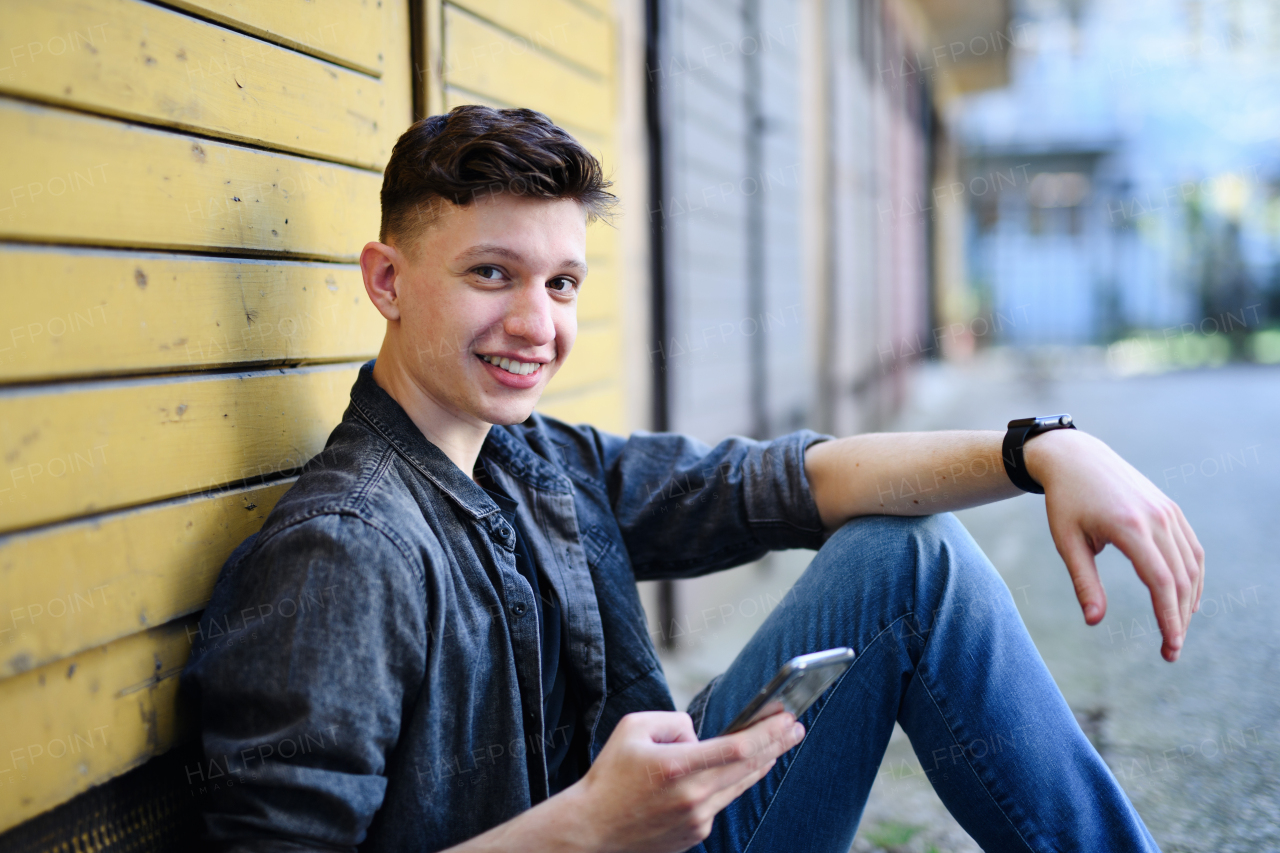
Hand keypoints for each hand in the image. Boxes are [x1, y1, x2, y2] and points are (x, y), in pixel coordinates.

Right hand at [567, 710, 803, 852]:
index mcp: (678, 766)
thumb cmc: (609, 776)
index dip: (768, 731)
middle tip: (796, 727)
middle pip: (748, 766)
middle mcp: (693, 796)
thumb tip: (700, 736)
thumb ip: (674, 723)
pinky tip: (732, 772)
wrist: (592, 829)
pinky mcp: (695, 834)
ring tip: (778, 746)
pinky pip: (719, 802)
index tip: (787, 716)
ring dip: (761, 764)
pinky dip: (728, 784)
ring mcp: (697, 819)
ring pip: (738, 786)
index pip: (737, 747)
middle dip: (776, 744)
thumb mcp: (633, 728)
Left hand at [1025, 429, 1204, 661]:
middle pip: (1181, 579)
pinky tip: (1185, 599)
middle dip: (1179, 619)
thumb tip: (1094, 622)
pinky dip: (1193, 576)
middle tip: (1170, 651)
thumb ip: (1083, 582)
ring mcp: (1168, 512)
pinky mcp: (1170, 509)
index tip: (1169, 647)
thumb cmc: (1065, 501)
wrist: (1076, 457)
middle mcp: (1157, 518)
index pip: (1161, 583)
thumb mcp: (1067, 541)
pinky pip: (1191, 548)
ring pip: (1191, 565)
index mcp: (1129, 527)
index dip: (1169, 618)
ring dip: (1189, 601)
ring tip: (1177, 630)